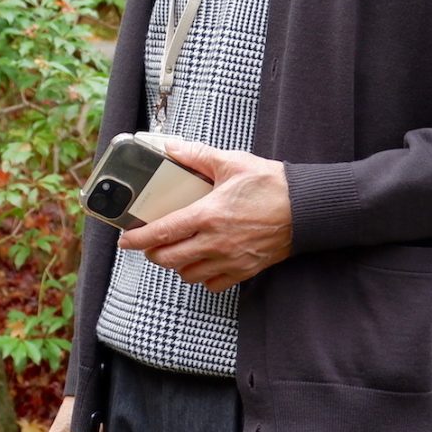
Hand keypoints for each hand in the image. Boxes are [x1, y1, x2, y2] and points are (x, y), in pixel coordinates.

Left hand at [117, 140, 291, 289]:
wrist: (307, 209)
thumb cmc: (271, 185)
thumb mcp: (232, 162)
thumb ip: (197, 156)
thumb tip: (170, 148)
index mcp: (208, 214)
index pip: (162, 232)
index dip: (138, 239)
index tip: (125, 240)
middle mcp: (216, 242)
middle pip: (169, 259)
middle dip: (153, 253)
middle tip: (149, 243)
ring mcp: (230, 260)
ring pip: (188, 274)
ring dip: (176, 265)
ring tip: (176, 250)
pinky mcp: (245, 270)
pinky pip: (213, 284)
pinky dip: (202, 276)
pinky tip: (202, 261)